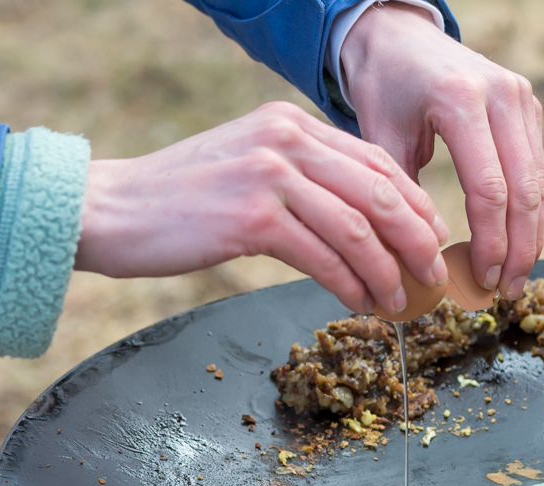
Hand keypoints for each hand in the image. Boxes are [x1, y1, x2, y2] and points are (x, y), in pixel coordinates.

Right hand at [74, 101, 449, 315]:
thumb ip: (300, 181)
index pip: (375, 161)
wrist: (110, 210)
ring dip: (388, 271)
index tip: (432, 239)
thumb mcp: (248, 170)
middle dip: (415, 240)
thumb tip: (358, 222)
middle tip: (433, 276)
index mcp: (289, 123)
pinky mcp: (252, 218)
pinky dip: (351, 284)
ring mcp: (269, 175)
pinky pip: (323, 256)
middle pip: (379, 192)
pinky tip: (360, 303)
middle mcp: (285, 139)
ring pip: (357, 227)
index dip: (414, 205)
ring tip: (402, 301)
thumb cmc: (178, 203)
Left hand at [340, 2, 543, 299]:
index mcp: (461, 100)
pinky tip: (516, 243)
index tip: (483, 280)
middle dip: (519, 249)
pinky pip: (535, 168)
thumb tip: (423, 258)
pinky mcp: (528, 106)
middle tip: (506, 291)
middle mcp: (502, 95)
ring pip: (538, 182)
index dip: (491, 242)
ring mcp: (521, 98)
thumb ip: (401, 195)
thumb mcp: (379, 138)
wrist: (399, 36)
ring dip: (530, 235)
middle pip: (525, 190)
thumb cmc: (382, 88)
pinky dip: (528, 210)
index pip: (489, 188)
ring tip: (514, 278)